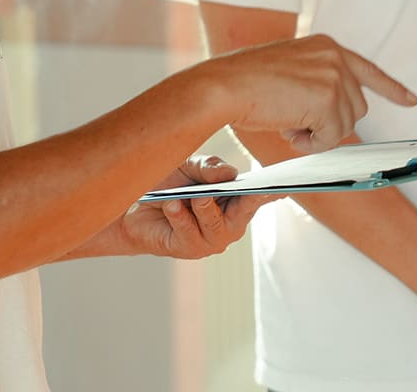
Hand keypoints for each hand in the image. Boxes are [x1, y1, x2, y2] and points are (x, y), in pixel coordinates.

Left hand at [108, 155, 272, 259]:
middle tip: (236, 186)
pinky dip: (180, 217)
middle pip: (242, 213)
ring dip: (204, 208)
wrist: (133, 204)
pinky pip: (189, 234)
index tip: (282, 185)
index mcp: (235, 203)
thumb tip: (231, 174)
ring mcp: (210, 241)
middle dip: (241, 199)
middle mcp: (228, 225)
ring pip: (215, 226)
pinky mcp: (188, 250)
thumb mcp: (190, 167)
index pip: (258, 198)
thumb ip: (210, 168)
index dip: (271, 193)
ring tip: (192, 196)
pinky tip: (171, 205)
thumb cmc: (168, 182)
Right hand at [206, 33, 416, 152]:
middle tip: (295, 120)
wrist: (225, 85)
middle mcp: (336, 58)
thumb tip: (336, 112)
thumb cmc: (246, 81)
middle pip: (357, 108)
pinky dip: (310, 144)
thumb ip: (316, 81)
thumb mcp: (290, 70)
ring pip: (345, 126)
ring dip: (317, 134)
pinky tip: (287, 129)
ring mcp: (334, 77)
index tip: (411, 101)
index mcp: (326, 46)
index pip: (368, 70)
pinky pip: (330, 139)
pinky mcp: (327, 100)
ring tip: (287, 121)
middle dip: (330, 123)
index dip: (391, 89)